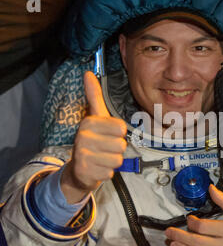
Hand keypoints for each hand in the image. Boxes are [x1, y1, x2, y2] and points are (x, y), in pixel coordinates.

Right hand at [60, 71, 126, 203]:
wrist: (77, 170)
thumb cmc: (92, 141)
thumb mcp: (94, 118)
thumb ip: (94, 96)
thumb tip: (88, 73)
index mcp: (89, 122)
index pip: (121, 128)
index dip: (118, 134)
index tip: (107, 135)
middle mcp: (83, 137)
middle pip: (121, 145)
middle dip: (116, 149)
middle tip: (103, 149)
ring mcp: (82, 155)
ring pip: (117, 159)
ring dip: (112, 161)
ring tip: (100, 159)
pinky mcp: (84, 172)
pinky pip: (110, 172)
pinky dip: (106, 172)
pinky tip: (96, 169)